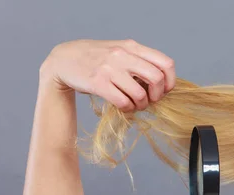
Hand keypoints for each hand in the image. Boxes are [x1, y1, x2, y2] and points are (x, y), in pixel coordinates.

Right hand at [39, 38, 175, 111]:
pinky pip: (123, 102)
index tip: (164, 90)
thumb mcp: (120, 51)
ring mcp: (110, 68)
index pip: (165, 63)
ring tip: (135, 105)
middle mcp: (123, 55)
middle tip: (149, 100)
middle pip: (156, 79)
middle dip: (157, 96)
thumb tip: (162, 83)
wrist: (64, 59)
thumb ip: (139, 61)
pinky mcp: (98, 83)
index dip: (170, 81)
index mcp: (132, 47)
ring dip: (141, 105)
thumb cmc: (96, 58)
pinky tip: (124, 107)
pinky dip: (127, 109)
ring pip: (140, 94)